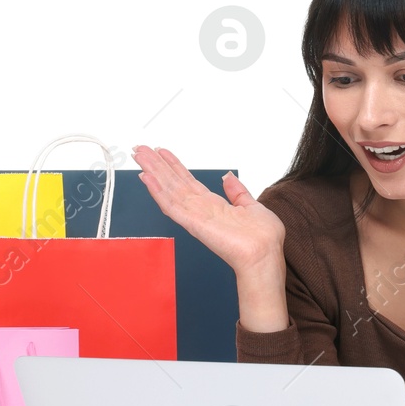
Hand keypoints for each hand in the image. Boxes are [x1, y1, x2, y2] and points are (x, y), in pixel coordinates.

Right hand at [131, 145, 285, 277]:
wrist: (264, 256)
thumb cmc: (262, 240)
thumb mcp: (252, 207)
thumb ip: (237, 192)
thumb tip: (228, 177)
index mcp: (214, 206)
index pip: (188, 182)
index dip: (174, 166)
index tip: (161, 153)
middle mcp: (201, 210)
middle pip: (173, 183)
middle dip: (157, 165)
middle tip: (141, 149)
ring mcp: (195, 216)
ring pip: (169, 190)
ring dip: (153, 172)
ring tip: (139, 155)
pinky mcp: (193, 223)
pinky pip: (172, 205)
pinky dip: (158, 191)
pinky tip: (147, 178)